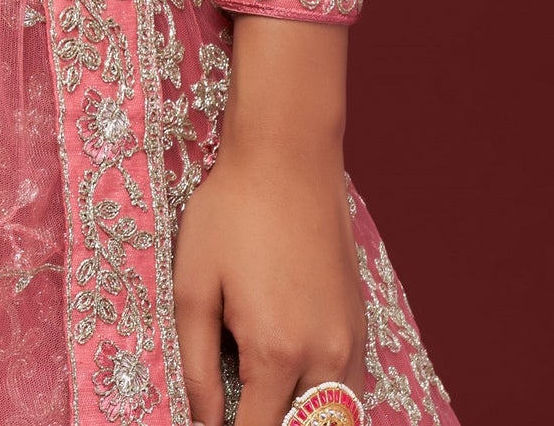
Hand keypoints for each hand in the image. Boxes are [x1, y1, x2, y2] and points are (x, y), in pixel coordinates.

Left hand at [174, 18, 367, 425]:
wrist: (287, 154)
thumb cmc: (231, 212)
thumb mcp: (193, 284)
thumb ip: (196, 365)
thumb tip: (201, 421)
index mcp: (275, 353)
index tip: (210, 423)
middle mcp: (323, 359)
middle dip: (265, 425)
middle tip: (234, 406)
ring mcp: (350, 343)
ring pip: (335, 419)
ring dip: (299, 419)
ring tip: (261, 398)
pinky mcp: (360, 326)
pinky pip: (350, 391)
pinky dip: (326, 404)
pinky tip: (293, 385)